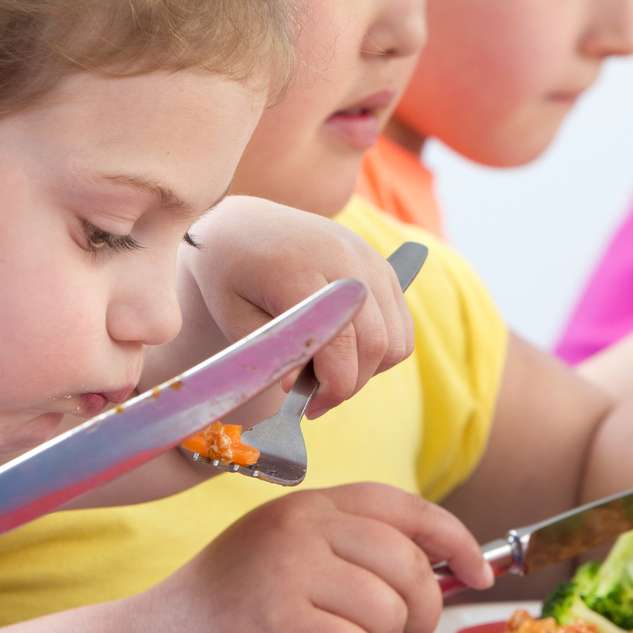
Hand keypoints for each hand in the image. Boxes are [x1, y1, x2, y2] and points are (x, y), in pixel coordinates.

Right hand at [132, 484, 487, 632]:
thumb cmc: (228, 614)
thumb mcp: (290, 558)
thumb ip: (353, 553)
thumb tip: (444, 570)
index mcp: (309, 505)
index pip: (406, 508)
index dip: (455, 540)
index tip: (479, 571)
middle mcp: (300, 524)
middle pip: (410, 565)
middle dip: (419, 613)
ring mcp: (286, 567)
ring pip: (389, 610)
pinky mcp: (275, 617)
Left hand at [166, 196, 415, 417]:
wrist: (244, 225)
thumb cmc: (231, 273)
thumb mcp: (233, 316)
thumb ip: (270, 354)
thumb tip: (298, 388)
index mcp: (301, 269)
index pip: (340, 343)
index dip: (331, 387)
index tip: (307, 407)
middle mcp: (345, 259)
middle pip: (375, 344)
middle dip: (349, 385)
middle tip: (316, 399)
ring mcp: (370, 260)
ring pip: (396, 340)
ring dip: (368, 370)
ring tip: (329, 372)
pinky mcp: (382, 266)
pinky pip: (402, 326)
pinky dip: (381, 351)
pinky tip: (346, 352)